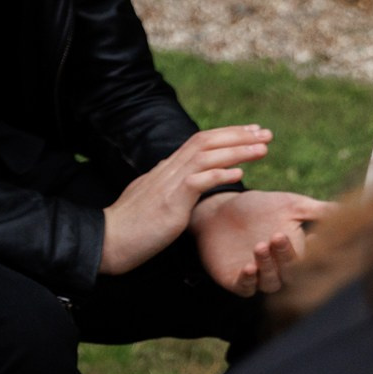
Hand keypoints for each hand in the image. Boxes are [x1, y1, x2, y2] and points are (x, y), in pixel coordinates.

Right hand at [100, 124, 273, 276]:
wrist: (107, 240)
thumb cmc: (129, 226)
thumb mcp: (148, 197)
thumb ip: (163, 182)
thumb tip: (172, 171)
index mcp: (164, 170)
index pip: (198, 142)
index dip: (226, 134)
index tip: (250, 133)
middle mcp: (167, 170)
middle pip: (205, 141)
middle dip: (238, 135)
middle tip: (265, 132)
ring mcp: (168, 184)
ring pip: (206, 156)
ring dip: (237, 151)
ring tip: (263, 148)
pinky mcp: (170, 201)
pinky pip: (199, 182)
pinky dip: (220, 175)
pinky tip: (240, 174)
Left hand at [191, 189, 333, 295]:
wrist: (219, 208)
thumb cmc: (258, 207)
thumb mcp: (290, 204)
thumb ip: (318, 210)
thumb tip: (349, 209)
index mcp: (299, 254)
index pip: (313, 261)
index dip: (315, 253)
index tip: (314, 237)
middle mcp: (281, 269)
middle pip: (292, 273)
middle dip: (286, 256)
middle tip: (277, 235)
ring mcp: (259, 277)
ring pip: (271, 282)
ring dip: (268, 266)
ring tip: (260, 245)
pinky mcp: (235, 281)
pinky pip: (246, 288)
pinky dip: (249, 280)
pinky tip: (248, 267)